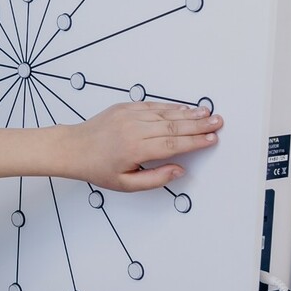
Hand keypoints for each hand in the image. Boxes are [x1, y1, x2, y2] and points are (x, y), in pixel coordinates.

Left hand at [64, 101, 221, 190]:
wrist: (72, 148)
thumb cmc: (97, 168)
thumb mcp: (125, 184)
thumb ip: (155, 179)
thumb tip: (179, 170)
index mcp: (135, 149)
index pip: (173, 144)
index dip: (195, 141)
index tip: (212, 139)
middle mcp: (134, 129)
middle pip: (174, 126)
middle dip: (199, 124)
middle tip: (218, 122)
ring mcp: (129, 115)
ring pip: (165, 114)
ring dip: (188, 113)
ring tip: (207, 113)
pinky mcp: (125, 107)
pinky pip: (152, 106)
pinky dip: (170, 106)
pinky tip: (184, 108)